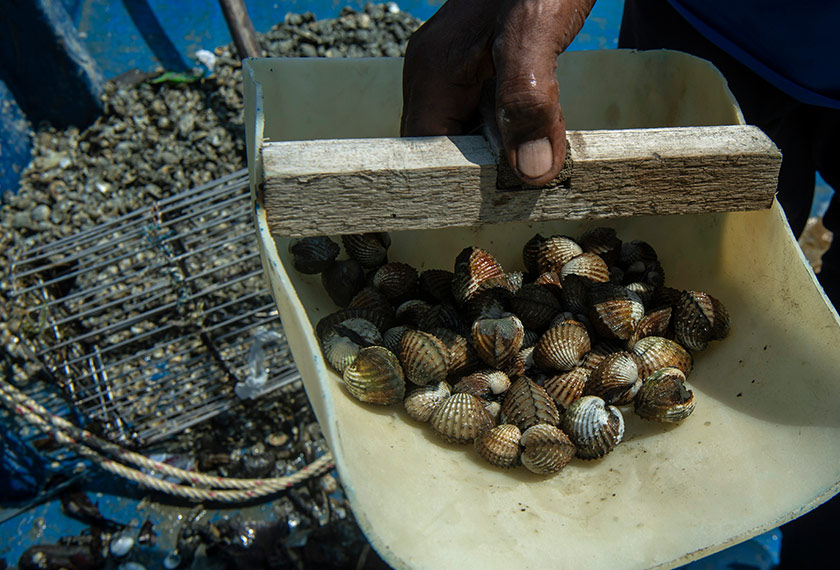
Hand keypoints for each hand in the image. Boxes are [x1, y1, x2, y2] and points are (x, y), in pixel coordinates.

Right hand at [401, 0, 594, 185]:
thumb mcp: (535, 31)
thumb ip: (528, 99)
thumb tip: (531, 173)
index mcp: (432, 71)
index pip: (423, 152)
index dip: (452, 182)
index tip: (493, 200)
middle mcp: (437, 76)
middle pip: (447, 150)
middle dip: (484, 171)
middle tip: (531, 182)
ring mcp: (459, 74)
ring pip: (472, 137)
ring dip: (506, 154)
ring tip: (544, 161)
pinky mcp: (484, 71)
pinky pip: (492, 117)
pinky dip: (518, 132)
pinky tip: (547, 134)